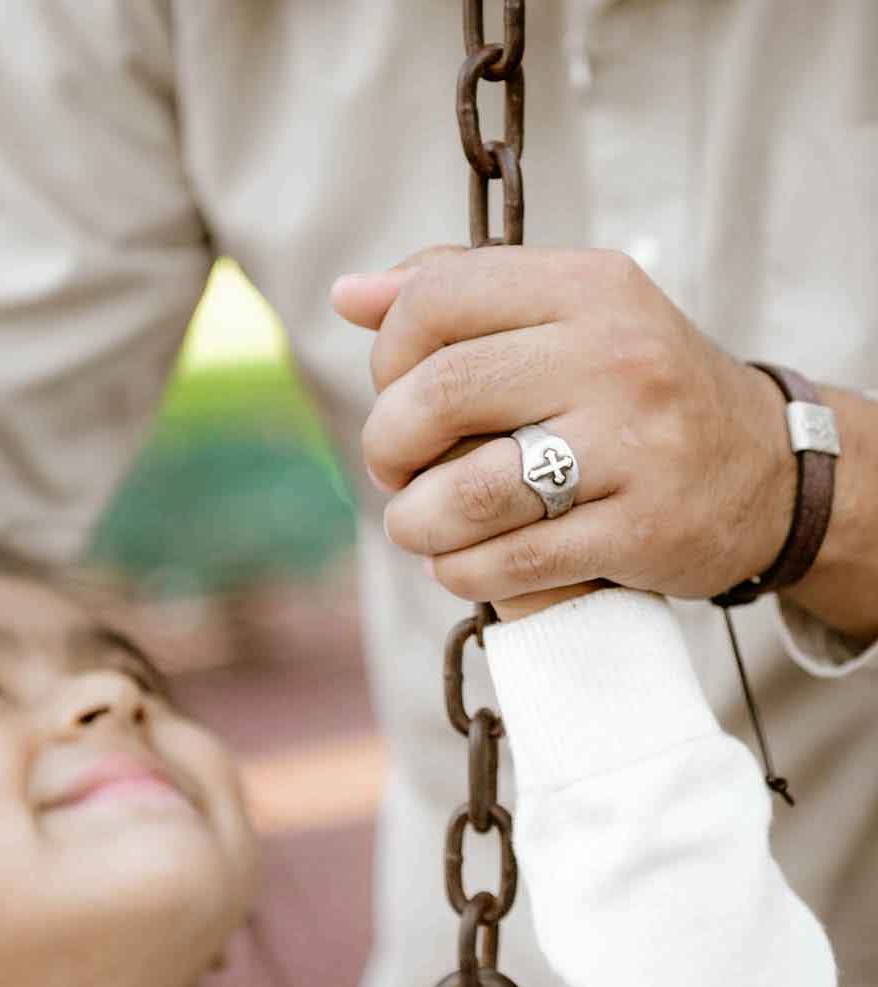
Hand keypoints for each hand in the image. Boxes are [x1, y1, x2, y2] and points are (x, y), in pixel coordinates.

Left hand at [332, 247, 794, 604]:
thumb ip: (460, 291)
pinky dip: (461, 571)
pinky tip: (462, 561)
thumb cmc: (635, 389)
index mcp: (588, 287)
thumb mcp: (568, 313)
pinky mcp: (643, 531)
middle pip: (440, 396)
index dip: (386, 356)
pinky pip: (510, 563)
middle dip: (387, 444)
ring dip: (414, 521)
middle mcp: (616, 357)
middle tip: (394, 469)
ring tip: (418, 522)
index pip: (436, 300)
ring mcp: (636, 448)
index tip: (394, 393)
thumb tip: (350, 295)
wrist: (765, 469)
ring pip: (467, 492)